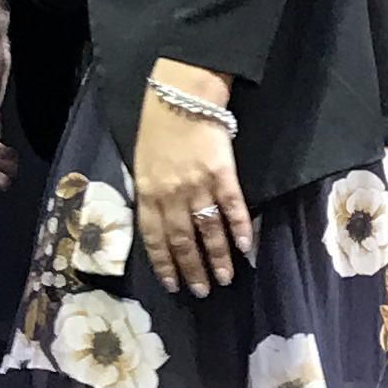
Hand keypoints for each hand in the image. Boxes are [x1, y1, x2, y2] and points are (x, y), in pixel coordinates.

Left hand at [134, 60, 254, 298]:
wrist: (181, 96)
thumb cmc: (158, 129)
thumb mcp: (141, 164)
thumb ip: (149, 195)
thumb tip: (159, 226)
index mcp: (148, 192)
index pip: (155, 238)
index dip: (165, 264)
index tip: (173, 285)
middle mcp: (171, 194)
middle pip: (183, 241)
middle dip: (193, 269)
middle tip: (203, 291)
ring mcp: (198, 185)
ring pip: (208, 230)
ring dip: (218, 258)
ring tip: (225, 278)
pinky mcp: (223, 174)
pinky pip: (233, 207)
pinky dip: (240, 228)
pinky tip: (246, 246)